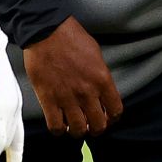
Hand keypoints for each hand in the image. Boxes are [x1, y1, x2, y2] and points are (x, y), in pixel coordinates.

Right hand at [22, 16, 122, 137]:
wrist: (46, 31)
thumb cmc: (71, 37)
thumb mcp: (96, 54)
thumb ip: (100, 76)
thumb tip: (101, 92)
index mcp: (102, 79)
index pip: (116, 111)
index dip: (112, 118)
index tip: (107, 116)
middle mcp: (87, 92)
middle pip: (98, 126)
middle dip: (96, 127)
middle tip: (90, 123)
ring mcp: (67, 98)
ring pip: (78, 130)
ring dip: (78, 130)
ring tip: (74, 124)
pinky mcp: (48, 100)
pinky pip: (56, 127)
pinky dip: (59, 129)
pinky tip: (60, 123)